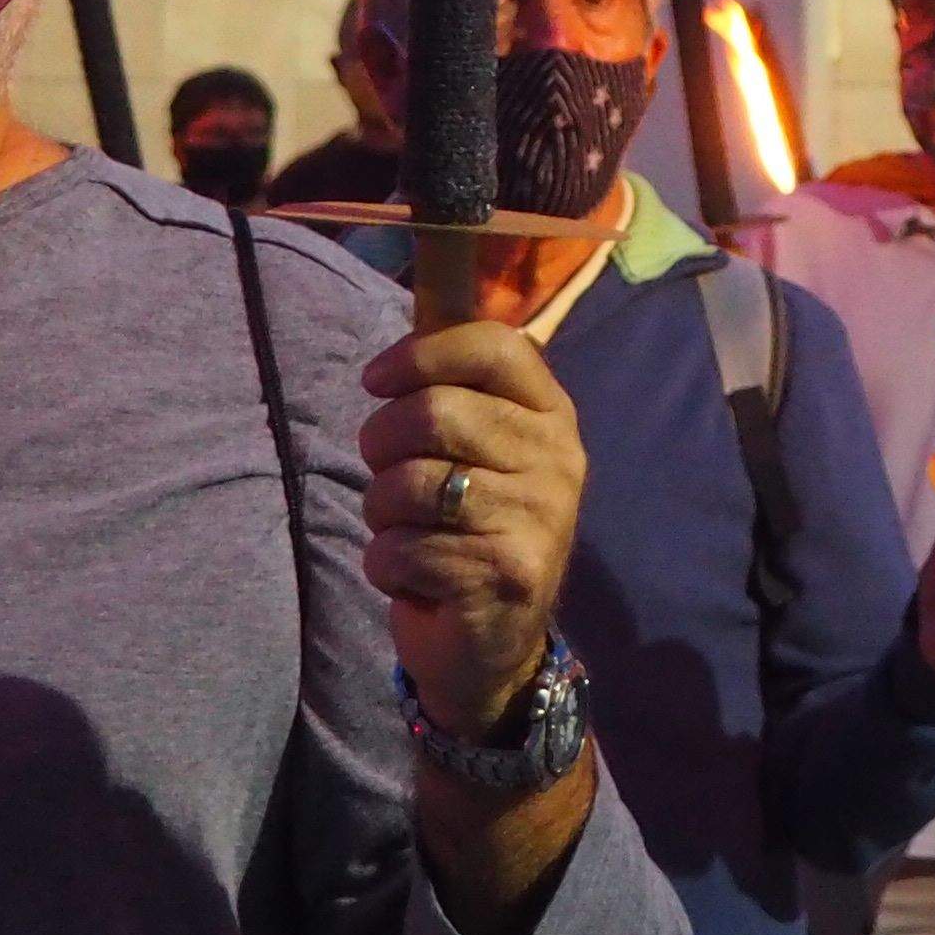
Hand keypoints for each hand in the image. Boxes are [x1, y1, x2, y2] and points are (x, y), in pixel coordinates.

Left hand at [358, 318, 586, 743]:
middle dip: (381, 444)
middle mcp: (557, 461)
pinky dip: (386, 565)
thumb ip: (454, 382)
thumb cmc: (469, 528)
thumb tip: (422, 287)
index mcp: (551, 415)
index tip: (377, 380)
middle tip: (384, 473)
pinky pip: (400, 548)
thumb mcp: (477, 450)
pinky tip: (415, 578)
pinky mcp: (506, 574)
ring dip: (380, 513)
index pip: (495, 345)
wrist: (494, 646)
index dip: (421, 353)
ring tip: (406, 531)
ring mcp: (538, 518)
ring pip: (408, 484)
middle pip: (434, 412)